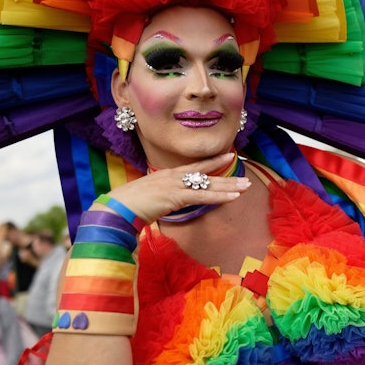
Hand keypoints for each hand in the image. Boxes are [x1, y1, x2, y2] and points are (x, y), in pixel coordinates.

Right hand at [100, 153, 250, 226]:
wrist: (118, 207)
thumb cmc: (129, 205)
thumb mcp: (149, 197)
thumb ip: (162, 197)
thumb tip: (169, 200)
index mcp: (167, 175)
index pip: (194, 167)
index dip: (212, 162)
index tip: (228, 157)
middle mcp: (173, 176)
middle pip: (206, 175)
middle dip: (227, 177)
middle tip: (246, 178)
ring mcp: (175, 185)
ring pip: (208, 185)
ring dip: (229, 187)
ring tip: (246, 186)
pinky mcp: (176, 196)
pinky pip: (202, 197)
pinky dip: (219, 197)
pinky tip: (233, 197)